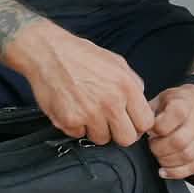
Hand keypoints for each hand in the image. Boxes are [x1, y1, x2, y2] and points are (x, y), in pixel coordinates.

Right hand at [7, 22, 154, 145]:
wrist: (48, 52)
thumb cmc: (81, 56)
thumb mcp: (117, 63)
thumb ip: (133, 84)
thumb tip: (141, 104)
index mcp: (126, 87)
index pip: (145, 123)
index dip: (138, 125)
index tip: (129, 122)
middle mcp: (111, 102)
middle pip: (127, 139)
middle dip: (119, 133)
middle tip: (109, 123)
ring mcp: (90, 113)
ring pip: (102, 139)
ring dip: (95, 129)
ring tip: (87, 111)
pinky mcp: (70, 120)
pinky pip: (79, 135)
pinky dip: (75, 126)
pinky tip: (72, 109)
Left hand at [148, 85, 193, 179]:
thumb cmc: (181, 102)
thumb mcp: (163, 98)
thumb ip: (150, 112)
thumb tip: (137, 128)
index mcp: (186, 104)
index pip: (175, 116)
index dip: (157, 127)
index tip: (150, 129)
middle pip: (180, 141)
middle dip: (159, 147)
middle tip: (152, 144)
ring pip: (187, 156)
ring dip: (166, 160)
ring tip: (158, 154)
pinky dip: (177, 172)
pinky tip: (164, 170)